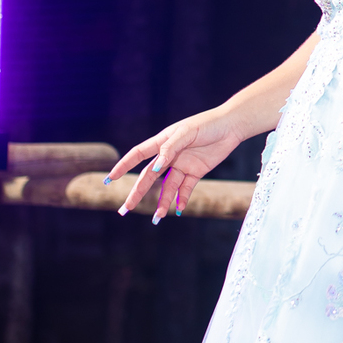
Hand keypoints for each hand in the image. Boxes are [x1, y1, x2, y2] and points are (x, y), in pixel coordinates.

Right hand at [109, 109, 244, 221]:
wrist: (232, 126)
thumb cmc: (207, 124)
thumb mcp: (186, 133)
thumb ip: (169, 149)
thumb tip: (155, 167)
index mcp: (162, 142)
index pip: (137, 155)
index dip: (123, 166)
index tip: (110, 179)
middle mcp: (169, 155)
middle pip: (148, 177)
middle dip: (137, 193)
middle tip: (126, 209)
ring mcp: (182, 164)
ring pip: (167, 187)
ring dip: (162, 201)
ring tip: (157, 217)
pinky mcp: (196, 171)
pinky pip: (185, 188)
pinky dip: (181, 199)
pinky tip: (177, 209)